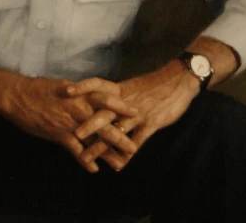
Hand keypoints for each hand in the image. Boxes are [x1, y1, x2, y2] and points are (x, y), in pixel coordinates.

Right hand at [0, 66, 137, 172]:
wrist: (19, 95)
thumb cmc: (41, 89)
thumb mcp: (64, 86)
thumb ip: (80, 93)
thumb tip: (92, 94)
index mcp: (81, 92)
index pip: (107, 98)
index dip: (122, 106)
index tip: (137, 112)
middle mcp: (78, 106)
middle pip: (106, 119)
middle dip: (121, 132)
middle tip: (136, 142)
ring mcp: (70, 120)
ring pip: (94, 137)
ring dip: (108, 151)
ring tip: (121, 162)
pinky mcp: (59, 133)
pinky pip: (76, 149)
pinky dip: (85, 159)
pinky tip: (94, 169)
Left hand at [67, 60, 199, 170]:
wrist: (179, 80)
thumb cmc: (155, 83)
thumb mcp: (133, 87)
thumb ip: (117, 96)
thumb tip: (100, 100)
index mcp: (120, 89)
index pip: (97, 84)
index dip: (82, 87)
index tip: (65, 91)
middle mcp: (126, 101)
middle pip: (103, 112)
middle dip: (88, 124)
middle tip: (73, 135)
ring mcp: (138, 113)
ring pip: (116, 131)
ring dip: (101, 146)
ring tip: (86, 158)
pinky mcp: (151, 124)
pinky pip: (136, 141)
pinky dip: (126, 154)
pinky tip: (118, 166)